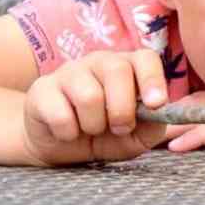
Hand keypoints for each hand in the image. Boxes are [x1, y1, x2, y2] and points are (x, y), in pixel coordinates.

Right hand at [21, 49, 171, 165]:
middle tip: (119, 128)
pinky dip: (68, 132)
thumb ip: (154, 125)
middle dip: (123, 109)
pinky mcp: (42, 89)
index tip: (156, 104)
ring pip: (89, 95)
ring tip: (91, 129)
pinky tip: (68, 131)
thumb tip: (162, 114)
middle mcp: (99, 62)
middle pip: (117, 71)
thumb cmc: (106, 135)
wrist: (60, 146)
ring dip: (94, 124)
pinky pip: (60, 113)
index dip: (152, 80)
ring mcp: (68, 72)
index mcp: (128, 68)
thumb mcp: (137, 136)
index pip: (145, 59)